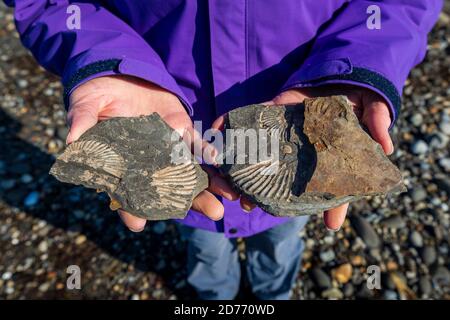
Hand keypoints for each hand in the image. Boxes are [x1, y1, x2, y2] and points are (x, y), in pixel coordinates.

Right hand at [67, 75, 236, 231]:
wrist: (122, 74)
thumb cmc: (98, 94)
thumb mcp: (85, 104)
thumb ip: (82, 120)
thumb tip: (71, 139)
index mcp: (120, 163)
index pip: (123, 191)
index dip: (128, 207)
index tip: (137, 223)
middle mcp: (147, 162)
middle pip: (166, 189)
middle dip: (187, 203)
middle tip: (210, 215)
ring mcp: (166, 148)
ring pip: (187, 172)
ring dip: (206, 187)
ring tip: (223, 203)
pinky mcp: (180, 130)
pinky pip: (195, 144)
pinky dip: (207, 152)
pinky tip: (218, 161)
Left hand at [212, 84, 392, 229]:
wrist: (341, 72)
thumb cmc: (357, 96)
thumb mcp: (373, 107)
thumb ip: (377, 123)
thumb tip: (389, 147)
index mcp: (327, 156)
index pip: (330, 184)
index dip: (332, 205)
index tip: (331, 225)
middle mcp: (303, 151)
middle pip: (284, 176)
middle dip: (266, 192)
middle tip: (250, 205)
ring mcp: (286, 132)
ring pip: (263, 154)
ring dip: (244, 168)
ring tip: (227, 182)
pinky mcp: (274, 111)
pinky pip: (252, 119)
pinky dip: (233, 124)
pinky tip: (217, 133)